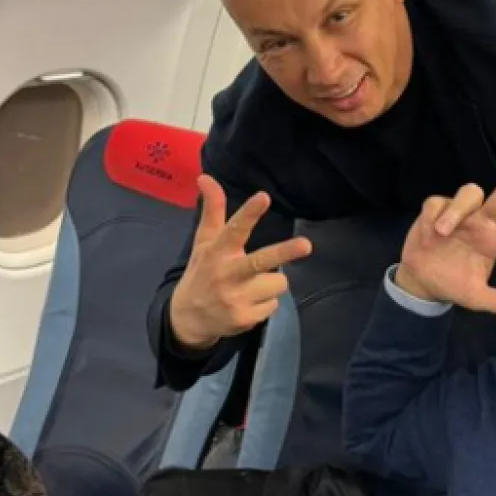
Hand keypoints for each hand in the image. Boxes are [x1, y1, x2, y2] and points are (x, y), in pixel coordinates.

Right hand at [169, 175, 312, 348]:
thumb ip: (212, 211)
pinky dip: (265, 302)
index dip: (250, 213)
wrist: (188, 319)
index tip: (264, 197)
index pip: (234, 229)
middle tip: (307, 245)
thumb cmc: (202, 273)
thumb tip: (205, 176)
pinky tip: (247, 303)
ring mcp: (236, 299)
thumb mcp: (203, 242)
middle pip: (261, 261)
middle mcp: (227, 275)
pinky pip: (274, 304)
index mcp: (217, 252)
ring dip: (270, 283)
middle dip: (285, 252)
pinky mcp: (246, 319)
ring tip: (250, 286)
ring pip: (278, 283)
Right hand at [397, 156, 495, 323]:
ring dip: (456, 211)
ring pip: (470, 193)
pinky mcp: (436, 208)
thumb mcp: (477, 298)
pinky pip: (438, 202)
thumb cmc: (453, 285)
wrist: (420, 282)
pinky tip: (428, 235)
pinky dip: (433, 216)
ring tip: (441, 233)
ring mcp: (461, 214)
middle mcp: (481, 222)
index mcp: (494, 241)